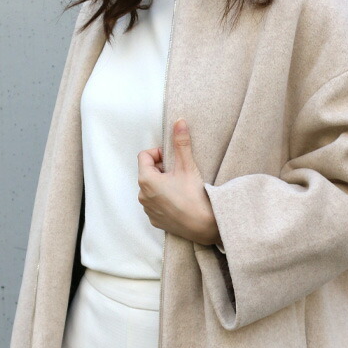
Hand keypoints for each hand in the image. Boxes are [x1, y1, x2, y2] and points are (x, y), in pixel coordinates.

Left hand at [137, 119, 220, 244]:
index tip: (173, 159)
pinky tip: (179, 202)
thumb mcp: (188, 166)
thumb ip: (181, 143)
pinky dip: (164, 199)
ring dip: (163, 184)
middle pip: (148, 172)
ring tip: (181, 188)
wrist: (205, 226)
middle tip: (180, 173)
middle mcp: (142, 195)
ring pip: (151, 188)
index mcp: (146, 180)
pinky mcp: (154, 220)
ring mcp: (147, 210)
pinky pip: (155, 204)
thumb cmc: (195, 196)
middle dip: (162, 169)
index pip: (144, 156)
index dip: (158, 153)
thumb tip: (179, 122)